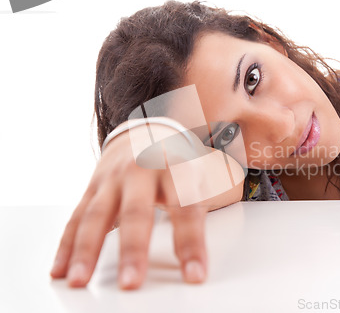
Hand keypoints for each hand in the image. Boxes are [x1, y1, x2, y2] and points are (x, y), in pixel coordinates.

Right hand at [50, 125, 242, 289]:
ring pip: (96, 216)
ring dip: (86, 251)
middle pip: (136, 213)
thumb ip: (200, 209)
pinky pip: (76, 218)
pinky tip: (61, 269)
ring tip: (79, 280)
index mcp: (175, 168)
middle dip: (133, 249)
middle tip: (131, 282)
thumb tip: (207, 253)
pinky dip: (67, 245)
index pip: (186, 210)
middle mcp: (141, 171)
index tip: (194, 275)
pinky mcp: (92, 187)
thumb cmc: (175, 161)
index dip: (191, 243)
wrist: (144, 130)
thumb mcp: (197, 174)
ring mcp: (113, 179)